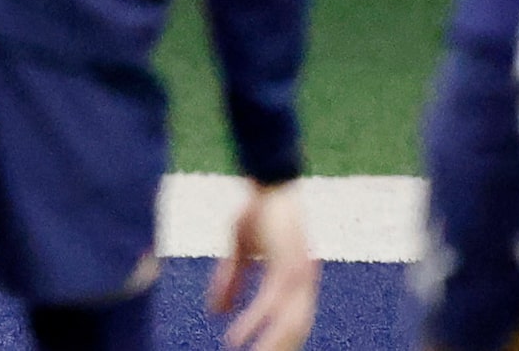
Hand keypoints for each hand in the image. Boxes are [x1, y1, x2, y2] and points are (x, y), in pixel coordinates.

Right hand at [208, 182, 317, 350]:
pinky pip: (268, 303)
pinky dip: (253, 322)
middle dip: (279, 348)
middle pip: (295, 327)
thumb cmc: (258, 212)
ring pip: (287, 322)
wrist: (268, 183)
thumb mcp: (240, 251)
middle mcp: (304, 281)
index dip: (280, 340)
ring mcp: (299, 274)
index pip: (294, 319)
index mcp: (298, 279)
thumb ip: (230, 281)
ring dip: (269, 345)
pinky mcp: (286, 265)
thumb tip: (214, 312)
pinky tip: (236, 338)